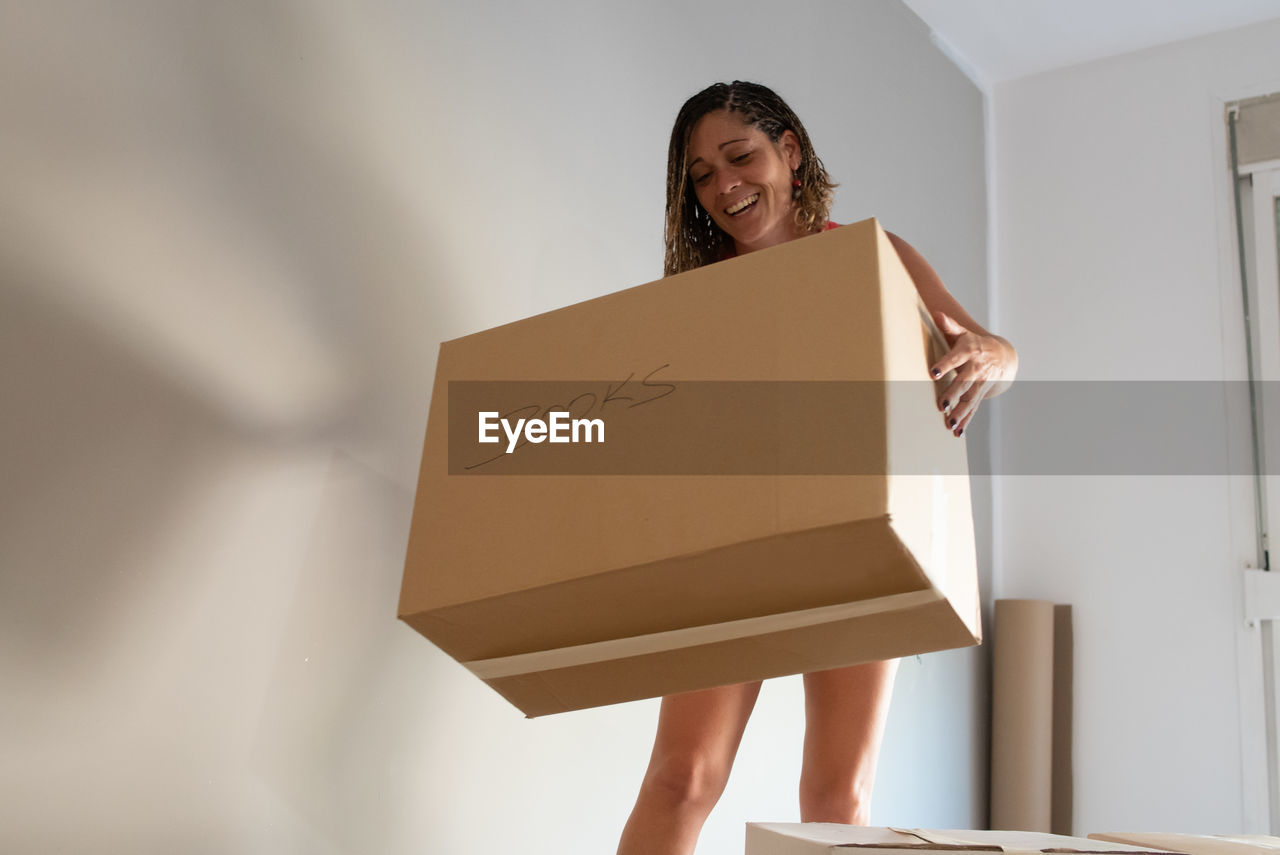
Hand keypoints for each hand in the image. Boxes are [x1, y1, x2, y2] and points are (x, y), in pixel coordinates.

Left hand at [929, 311, 1015, 436]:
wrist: (1002, 356)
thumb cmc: (974, 343)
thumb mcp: (962, 332)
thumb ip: (949, 325)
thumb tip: (937, 314)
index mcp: (970, 352)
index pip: (956, 357)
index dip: (945, 364)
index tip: (933, 372)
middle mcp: (977, 369)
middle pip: (964, 382)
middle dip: (954, 394)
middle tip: (941, 405)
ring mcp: (980, 384)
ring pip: (970, 399)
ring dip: (961, 413)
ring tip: (950, 424)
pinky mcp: (981, 395)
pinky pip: (974, 409)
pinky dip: (966, 421)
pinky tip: (957, 433)